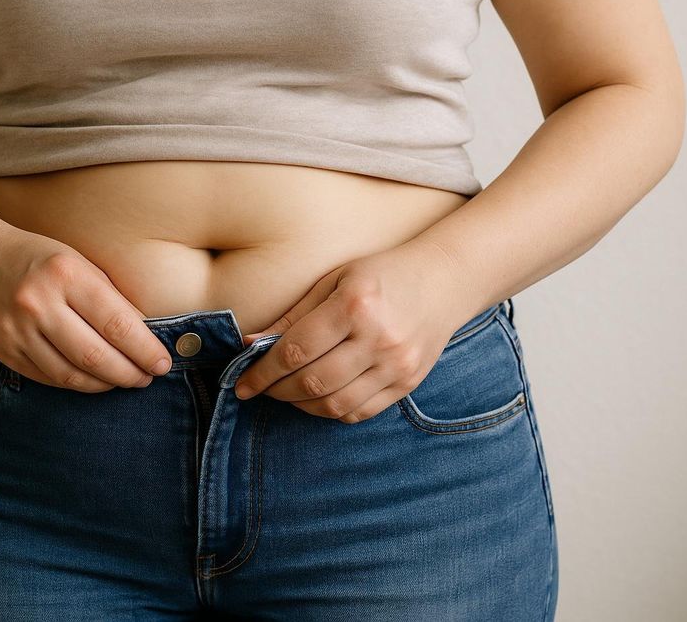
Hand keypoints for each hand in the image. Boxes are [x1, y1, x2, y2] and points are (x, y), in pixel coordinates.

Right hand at [0, 223, 173, 391]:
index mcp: (65, 274)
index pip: (116, 323)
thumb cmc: (39, 259)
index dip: (145, 350)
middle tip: (148, 377)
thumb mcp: (79, 263)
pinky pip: (49, 378)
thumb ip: (111, 298)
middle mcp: (38, 303)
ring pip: (71, 375)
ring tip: (125, 380)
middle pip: (96, 355)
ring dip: (105, 384)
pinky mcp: (4, 351)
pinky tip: (95, 380)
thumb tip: (147, 337)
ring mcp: (17, 331)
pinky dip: (77, 383)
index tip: (162, 362)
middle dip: (130, 373)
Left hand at [232, 243, 473, 422]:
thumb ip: (293, 315)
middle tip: (259, 387)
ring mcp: (396, 365)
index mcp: (355, 305)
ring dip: (300, 405)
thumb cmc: (381, 274)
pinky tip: (317, 398)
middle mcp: (378, 338)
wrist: (445, 280)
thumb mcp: (334, 279)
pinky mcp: (408, 383)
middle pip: (313, 382)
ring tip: (286, 392)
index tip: (242, 382)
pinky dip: (331, 411)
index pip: (296, 350)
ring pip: (334, 404)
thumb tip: (251, 343)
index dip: (263, 371)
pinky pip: (360, 412)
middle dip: (276, 390)